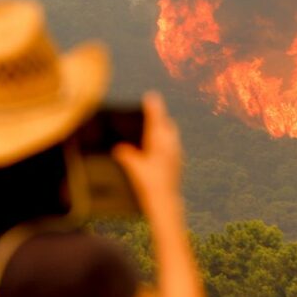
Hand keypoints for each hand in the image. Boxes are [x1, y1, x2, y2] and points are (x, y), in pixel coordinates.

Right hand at [113, 92, 183, 219]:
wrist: (166, 200)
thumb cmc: (148, 183)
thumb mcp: (134, 168)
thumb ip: (126, 155)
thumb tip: (118, 148)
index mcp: (159, 142)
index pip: (156, 119)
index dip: (153, 107)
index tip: (151, 95)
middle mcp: (170, 145)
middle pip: (167, 124)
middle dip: (159, 117)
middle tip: (151, 111)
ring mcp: (176, 153)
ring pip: (171, 134)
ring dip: (163, 129)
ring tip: (153, 128)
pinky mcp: (178, 162)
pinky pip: (173, 145)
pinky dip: (165, 141)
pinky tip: (158, 148)